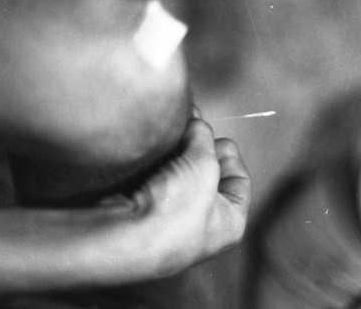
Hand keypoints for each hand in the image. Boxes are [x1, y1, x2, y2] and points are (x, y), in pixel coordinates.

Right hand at [100, 107, 250, 277]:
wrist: (121, 237)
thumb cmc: (174, 211)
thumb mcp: (203, 164)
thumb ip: (202, 137)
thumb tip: (194, 123)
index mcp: (230, 222)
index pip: (239, 178)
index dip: (227, 152)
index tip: (209, 137)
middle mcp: (202, 226)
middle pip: (207, 173)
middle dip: (197, 146)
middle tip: (186, 126)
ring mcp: (170, 222)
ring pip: (178, 175)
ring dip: (173, 152)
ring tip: (165, 131)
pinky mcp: (143, 215)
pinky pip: (154, 182)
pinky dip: (153, 164)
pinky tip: (148, 148)